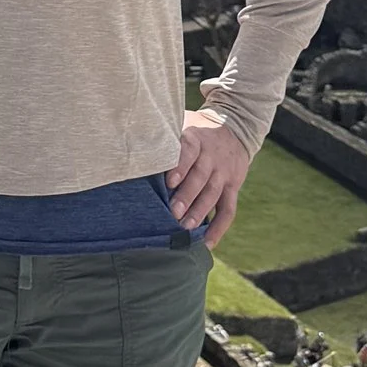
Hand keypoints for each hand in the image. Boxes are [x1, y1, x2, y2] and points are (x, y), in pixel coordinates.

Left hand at [169, 111, 250, 244]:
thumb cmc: (195, 132)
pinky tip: (206, 243)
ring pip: (213, 194)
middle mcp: (212, 156)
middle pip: (201, 177)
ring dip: (200, 212)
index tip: (169, 182)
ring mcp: (224, 173)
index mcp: (196, 139)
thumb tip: (131, 144)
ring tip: (186, 228)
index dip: (180, 166)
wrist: (234, 128)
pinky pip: (228, 210)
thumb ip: (164, 137)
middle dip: (187, 196)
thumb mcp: (181, 124)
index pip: (189, 151)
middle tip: (173, 213)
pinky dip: (219, 228)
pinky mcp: (233, 187)